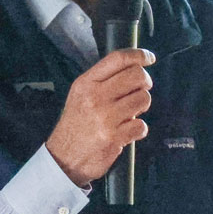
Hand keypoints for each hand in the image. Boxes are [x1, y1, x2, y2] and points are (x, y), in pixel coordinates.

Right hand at [46, 48, 155, 186]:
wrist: (64, 158)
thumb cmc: (75, 125)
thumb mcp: (80, 95)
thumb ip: (102, 80)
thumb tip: (133, 67)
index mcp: (86, 83)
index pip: (118, 59)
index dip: (139, 55)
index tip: (149, 58)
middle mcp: (95, 97)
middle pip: (137, 76)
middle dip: (145, 82)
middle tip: (140, 90)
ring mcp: (105, 117)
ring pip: (144, 99)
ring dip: (141, 107)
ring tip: (129, 113)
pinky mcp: (114, 137)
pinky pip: (142, 125)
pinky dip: (138, 129)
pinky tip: (126, 131)